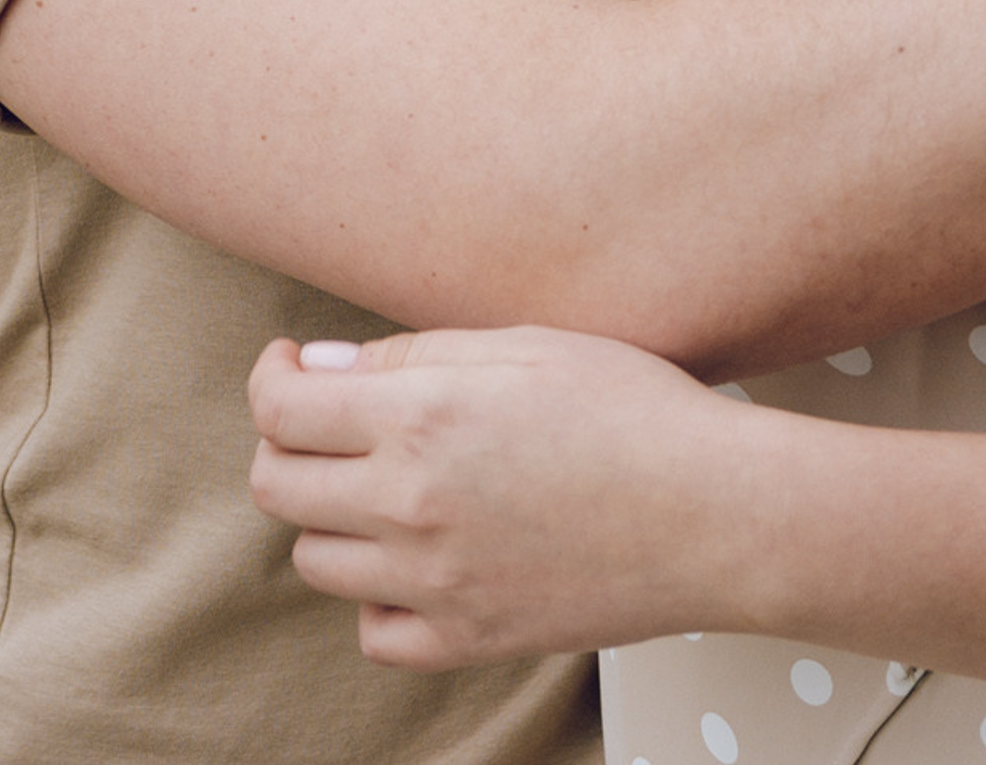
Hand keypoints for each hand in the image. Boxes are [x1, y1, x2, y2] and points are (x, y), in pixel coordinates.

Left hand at [248, 328, 736, 667]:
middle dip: (288, 442)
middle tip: (328, 420)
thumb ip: (410, 355)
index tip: (289, 365)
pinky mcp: (469, 641)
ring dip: (330, 516)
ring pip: (316, 560)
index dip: (270, 376)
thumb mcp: (522, 344)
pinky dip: (379, 594)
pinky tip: (419, 554)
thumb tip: (319, 368)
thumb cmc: (635, 410)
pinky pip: (374, 632)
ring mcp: (436, 584)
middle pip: (278, 486)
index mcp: (422, 418)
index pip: (282, 408)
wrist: (715, 512)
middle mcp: (412, 506)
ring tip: (385, 483)